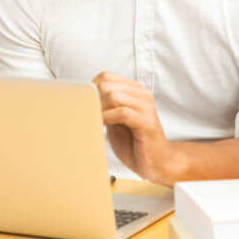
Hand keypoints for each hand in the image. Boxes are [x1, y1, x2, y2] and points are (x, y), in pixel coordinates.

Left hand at [92, 71, 179, 185]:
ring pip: (113, 96)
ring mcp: (145, 107)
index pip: (106, 76)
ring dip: (98, 110)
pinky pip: (122, 113)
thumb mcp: (115, 120)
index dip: (90, 88)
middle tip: (84, 114)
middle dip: (92, 99)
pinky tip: (101, 127)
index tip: (81, 104)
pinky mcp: (146, 122)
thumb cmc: (135, 142)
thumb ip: (105, 108)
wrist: (156, 162)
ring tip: (92, 121)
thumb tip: (83, 101)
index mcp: (134, 90)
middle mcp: (141, 94)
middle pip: (107, 85)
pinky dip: (107, 119)